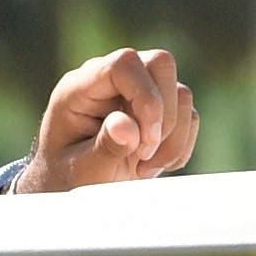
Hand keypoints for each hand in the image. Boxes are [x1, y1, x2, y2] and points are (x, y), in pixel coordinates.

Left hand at [16, 46, 198, 191]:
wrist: (74, 191)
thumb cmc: (67, 180)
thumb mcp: (80, 173)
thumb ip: (103, 149)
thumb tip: (126, 125)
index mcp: (79, 88)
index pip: (123, 64)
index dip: (144, 95)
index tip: (144, 140)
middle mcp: (111, 80)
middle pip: (161, 64)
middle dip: (163, 115)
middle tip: (144, 156)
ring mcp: (138, 89)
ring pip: (181, 93)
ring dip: (172, 137)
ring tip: (143, 169)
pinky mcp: (159, 106)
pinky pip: (189, 114)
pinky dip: (179, 145)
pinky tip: (153, 167)